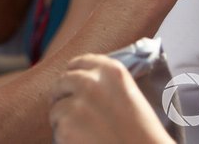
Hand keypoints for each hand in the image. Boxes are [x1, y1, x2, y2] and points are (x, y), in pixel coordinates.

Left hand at [49, 54, 172, 143]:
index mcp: (111, 70)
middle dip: (64, 96)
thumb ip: (105, 82)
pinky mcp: (66, 126)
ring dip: (64, 119)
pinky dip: (64, 137)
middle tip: (72, 112)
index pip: (79, 62)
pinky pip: (56, 128)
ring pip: (56, 107)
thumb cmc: (142, 132)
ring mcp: (77, 103)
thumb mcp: (128, 94)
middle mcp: (91, 82)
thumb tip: (78, 79)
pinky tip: (83, 141)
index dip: (74, 74)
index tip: (73, 84)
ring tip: (84, 131)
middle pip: (62, 81)